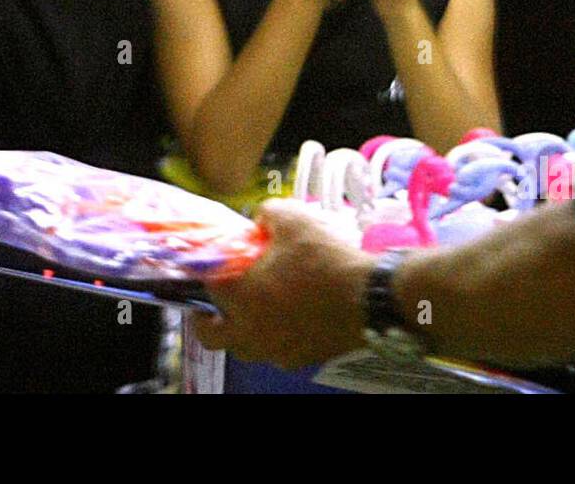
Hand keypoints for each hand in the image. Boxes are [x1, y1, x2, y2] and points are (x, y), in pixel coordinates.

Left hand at [194, 199, 374, 368]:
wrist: (369, 298)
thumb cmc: (326, 258)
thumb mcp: (294, 218)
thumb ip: (268, 213)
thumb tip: (260, 220)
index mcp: (240, 296)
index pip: (207, 283)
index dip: (209, 269)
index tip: (215, 262)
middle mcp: (249, 329)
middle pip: (211, 334)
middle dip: (205, 318)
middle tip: (213, 303)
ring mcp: (273, 349)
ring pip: (242, 347)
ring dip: (239, 330)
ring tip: (252, 310)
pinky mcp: (298, 359)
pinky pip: (273, 352)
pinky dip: (271, 338)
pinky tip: (287, 319)